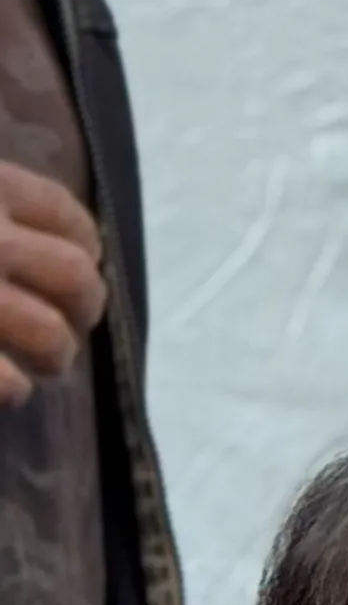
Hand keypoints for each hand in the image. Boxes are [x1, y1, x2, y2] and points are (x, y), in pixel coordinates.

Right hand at [0, 161, 106, 408]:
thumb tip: (62, 241)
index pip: (62, 214)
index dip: (82, 244)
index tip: (81, 260)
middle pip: (75, 278)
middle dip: (82, 307)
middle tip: (70, 324)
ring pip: (50, 335)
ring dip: (56, 355)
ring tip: (43, 365)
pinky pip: (5, 381)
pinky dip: (11, 389)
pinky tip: (9, 390)